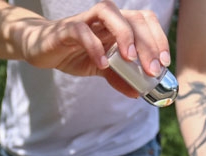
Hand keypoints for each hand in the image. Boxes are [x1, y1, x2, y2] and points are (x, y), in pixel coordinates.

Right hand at [19, 1, 169, 96]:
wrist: (41, 50)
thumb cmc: (74, 54)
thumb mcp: (101, 69)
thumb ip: (119, 78)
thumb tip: (138, 93)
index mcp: (117, 25)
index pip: (145, 21)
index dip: (158, 38)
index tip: (164, 62)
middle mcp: (104, 18)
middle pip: (133, 18)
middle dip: (147, 43)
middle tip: (152, 69)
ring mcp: (85, 21)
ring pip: (109, 12)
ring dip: (124, 34)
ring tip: (130, 58)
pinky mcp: (66, 29)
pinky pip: (82, 31)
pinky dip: (94, 46)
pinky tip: (102, 63)